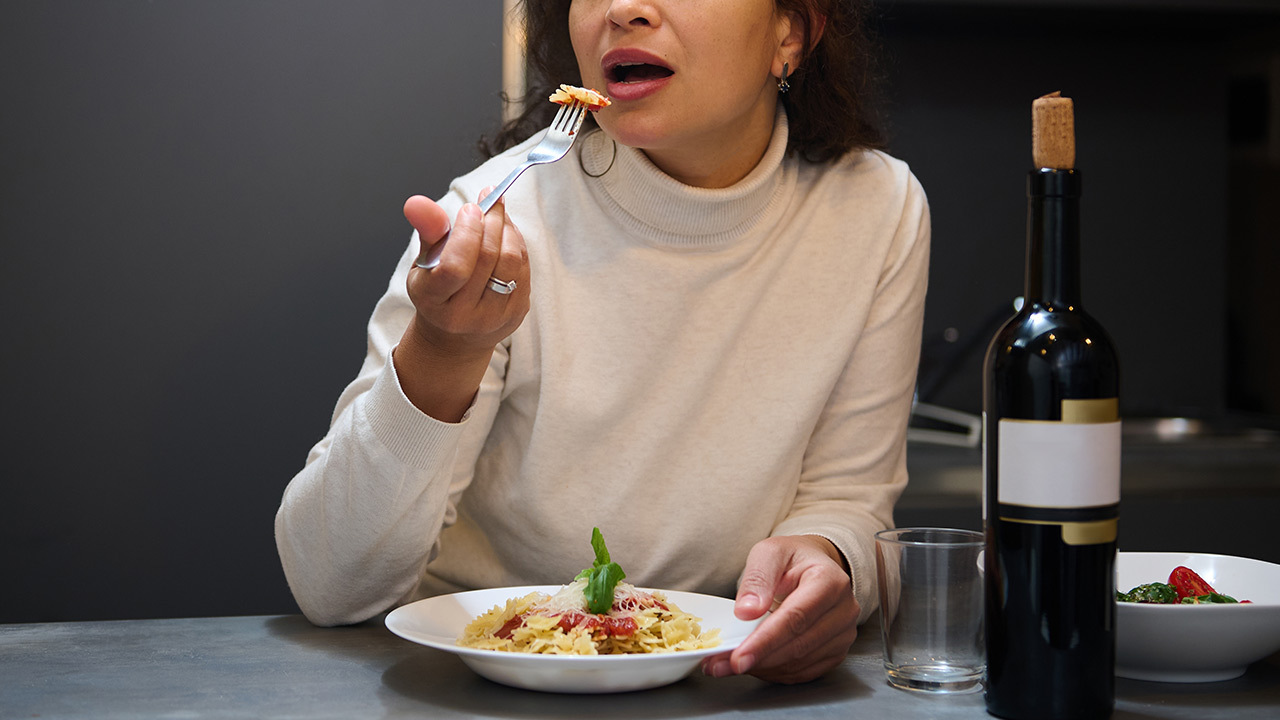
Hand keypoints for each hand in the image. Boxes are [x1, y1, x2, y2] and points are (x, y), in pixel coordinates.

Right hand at [393, 193, 529, 420]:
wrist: (455, 337)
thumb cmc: (437, 292)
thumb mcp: (424, 263)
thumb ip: (427, 231)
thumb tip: (417, 202)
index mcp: (434, 301)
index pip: (455, 267)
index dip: (467, 232)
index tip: (469, 208)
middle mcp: (464, 315)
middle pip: (488, 257)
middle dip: (491, 220)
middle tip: (488, 199)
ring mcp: (494, 317)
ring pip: (511, 261)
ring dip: (508, 229)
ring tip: (497, 214)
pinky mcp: (517, 313)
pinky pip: (524, 268)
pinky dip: (517, 244)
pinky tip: (506, 234)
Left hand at [702, 535, 858, 683]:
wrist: (814, 567)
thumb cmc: (792, 559)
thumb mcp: (769, 552)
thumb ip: (757, 578)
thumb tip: (747, 611)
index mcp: (830, 581)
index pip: (795, 618)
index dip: (765, 641)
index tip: (739, 657)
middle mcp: (843, 610)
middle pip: (798, 645)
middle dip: (758, 658)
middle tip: (722, 664)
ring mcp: (843, 634)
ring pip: (800, 663)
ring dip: (763, 668)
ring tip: (730, 662)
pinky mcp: (836, 652)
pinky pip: (803, 672)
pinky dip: (775, 672)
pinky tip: (755, 663)